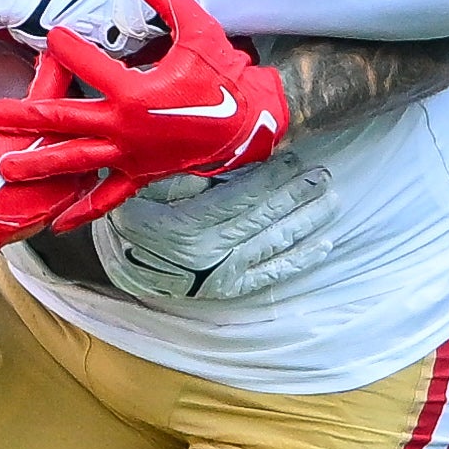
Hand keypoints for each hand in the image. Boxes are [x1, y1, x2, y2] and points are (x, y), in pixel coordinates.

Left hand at [0, 0, 290, 227]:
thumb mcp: (198, 30)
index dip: (66, 47)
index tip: (51, 36)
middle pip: (65, 120)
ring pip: (76, 161)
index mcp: (134, 92)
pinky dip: (83, 211)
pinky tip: (57, 223)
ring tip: (6, 169)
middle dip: (27, 116)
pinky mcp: (140, 175)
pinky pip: (108, 197)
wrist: (247, 124)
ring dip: (40, 163)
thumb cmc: (222, 77)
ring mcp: (130, 156)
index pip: (87, 66)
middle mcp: (124, 127)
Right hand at [0, 51, 103, 253]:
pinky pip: (87, 179)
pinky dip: (82, 168)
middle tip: (74, 92)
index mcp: (34, 117)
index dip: (57, 62)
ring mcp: (65, 172)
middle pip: (82, 109)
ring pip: (92, 143)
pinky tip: (77, 163)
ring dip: (86, 135)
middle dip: (77, 99)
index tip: (56, 55)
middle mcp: (56, 142)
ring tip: (81, 129)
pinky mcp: (67, 199)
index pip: (57, 75)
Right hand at [94, 161, 336, 300]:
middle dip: (297, 195)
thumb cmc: (132, 218)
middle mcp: (210, 251)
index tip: (295, 159)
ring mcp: (222, 274)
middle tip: (324, 176)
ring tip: (331, 202)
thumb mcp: (148, 190)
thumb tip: (231, 165)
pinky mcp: (229, 289)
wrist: (117, 265)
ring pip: (274, 243)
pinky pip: (271, 274)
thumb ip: (188, 179)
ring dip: (306, 221)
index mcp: (188, 224)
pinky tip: (323, 245)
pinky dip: (299, 260)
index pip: (242, 196)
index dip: (271, 177)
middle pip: (263, 217)